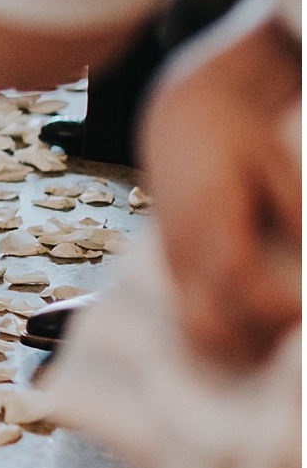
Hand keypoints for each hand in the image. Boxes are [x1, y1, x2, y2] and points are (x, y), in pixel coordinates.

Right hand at [141, 22, 300, 365]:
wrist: (179, 119)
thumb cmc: (232, 137)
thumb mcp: (275, 164)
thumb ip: (295, 212)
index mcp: (211, 217)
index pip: (239, 279)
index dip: (278, 308)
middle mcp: (184, 247)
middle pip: (206, 324)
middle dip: (254, 346)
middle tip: (294, 340)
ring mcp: (173, 261)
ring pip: (193, 330)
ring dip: (235, 348)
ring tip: (277, 341)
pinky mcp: (172, 267)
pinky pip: (189, 316)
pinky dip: (222, 333)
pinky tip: (256, 328)